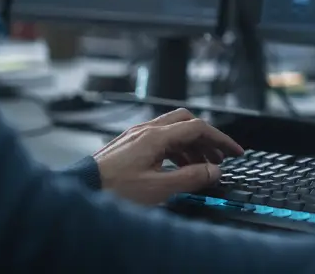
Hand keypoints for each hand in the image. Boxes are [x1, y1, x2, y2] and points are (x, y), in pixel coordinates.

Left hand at [92, 108, 243, 205]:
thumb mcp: (159, 188)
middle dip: (206, 138)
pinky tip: (177, 168)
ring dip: (191, 147)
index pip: (198, 127)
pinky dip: (175, 151)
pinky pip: (159, 140)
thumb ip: (191, 178)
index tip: (235, 152)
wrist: (79, 192)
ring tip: (201, 168)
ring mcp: (135, 136)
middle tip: (218, 156)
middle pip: (186, 122)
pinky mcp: (127, 146)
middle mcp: (145, 130)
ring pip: (172, 131)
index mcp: (155, 136)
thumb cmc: (114, 191)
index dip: (220, 139)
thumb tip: (214, 171)